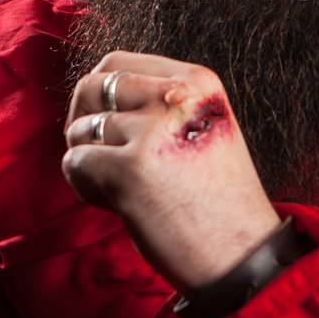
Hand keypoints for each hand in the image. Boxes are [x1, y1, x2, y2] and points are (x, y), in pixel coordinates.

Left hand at [64, 51, 282, 291]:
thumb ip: (159, 103)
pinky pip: (75, 163)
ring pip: (80, 129)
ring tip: (119, 190)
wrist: (242, 255)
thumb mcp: (201, 127)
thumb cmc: (218, 201)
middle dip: (82, 122)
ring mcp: (151, 130)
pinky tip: (117, 205)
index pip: (118, 62)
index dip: (100, 94)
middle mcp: (175, 96)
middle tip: (98, 156)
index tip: (107, 125)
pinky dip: (85, 187)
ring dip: (89, 161)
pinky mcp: (128, 168)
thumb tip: (92, 97)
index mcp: (197, 80)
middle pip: (92, 86)